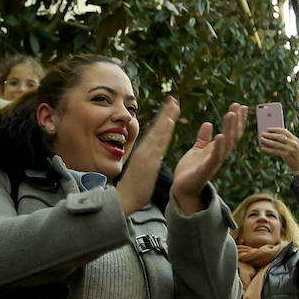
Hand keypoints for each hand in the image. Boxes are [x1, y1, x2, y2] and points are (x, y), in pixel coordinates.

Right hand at [118, 98, 179, 215]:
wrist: (125, 199)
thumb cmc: (133, 187)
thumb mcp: (140, 168)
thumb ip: (146, 159)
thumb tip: (151, 154)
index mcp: (143, 151)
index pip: (154, 132)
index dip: (162, 118)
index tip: (169, 106)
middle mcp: (144, 150)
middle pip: (157, 128)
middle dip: (166, 113)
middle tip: (173, 99)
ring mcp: (146, 155)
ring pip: (159, 133)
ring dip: (166, 118)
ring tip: (173, 106)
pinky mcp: (149, 163)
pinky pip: (158, 144)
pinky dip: (164, 133)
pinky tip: (169, 123)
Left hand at [170, 102, 246, 212]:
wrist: (181, 188)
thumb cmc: (190, 170)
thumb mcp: (197, 150)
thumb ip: (203, 138)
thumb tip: (208, 123)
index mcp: (217, 150)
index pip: (231, 132)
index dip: (237, 120)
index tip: (241, 106)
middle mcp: (219, 156)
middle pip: (232, 136)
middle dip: (236, 121)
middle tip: (239, 106)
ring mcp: (213, 163)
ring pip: (225, 144)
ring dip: (229, 129)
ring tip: (231, 114)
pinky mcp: (204, 170)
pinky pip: (213, 158)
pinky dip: (217, 147)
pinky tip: (220, 136)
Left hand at [260, 126, 298, 174]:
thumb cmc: (294, 155)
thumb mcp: (293, 146)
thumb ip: (286, 141)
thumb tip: (271, 136)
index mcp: (295, 139)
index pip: (284, 131)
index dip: (275, 129)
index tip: (268, 129)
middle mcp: (293, 143)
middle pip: (279, 137)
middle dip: (270, 135)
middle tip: (262, 134)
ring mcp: (290, 149)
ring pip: (276, 144)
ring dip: (267, 141)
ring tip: (261, 140)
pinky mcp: (287, 155)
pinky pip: (275, 151)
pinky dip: (268, 149)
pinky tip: (263, 148)